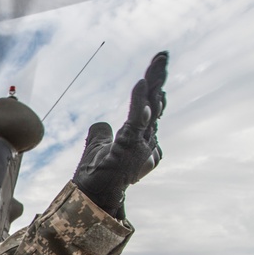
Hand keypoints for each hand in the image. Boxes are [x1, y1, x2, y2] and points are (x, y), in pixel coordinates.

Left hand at [72, 51, 167, 218]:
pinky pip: (137, 119)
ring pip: (151, 107)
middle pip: (155, 104)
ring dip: (153, 84)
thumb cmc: (97, 177)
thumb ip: (101, 135)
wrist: (91, 197)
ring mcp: (141, 144)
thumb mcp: (97, 148)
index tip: (154, 69)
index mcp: (140, 139)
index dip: (151, 90)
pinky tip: (142, 82)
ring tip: (158, 62)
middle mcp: (146, 141)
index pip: (149, 109)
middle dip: (157, 79)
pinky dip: (140, 101)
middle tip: (162, 57)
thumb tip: (102, 124)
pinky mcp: (131, 147)